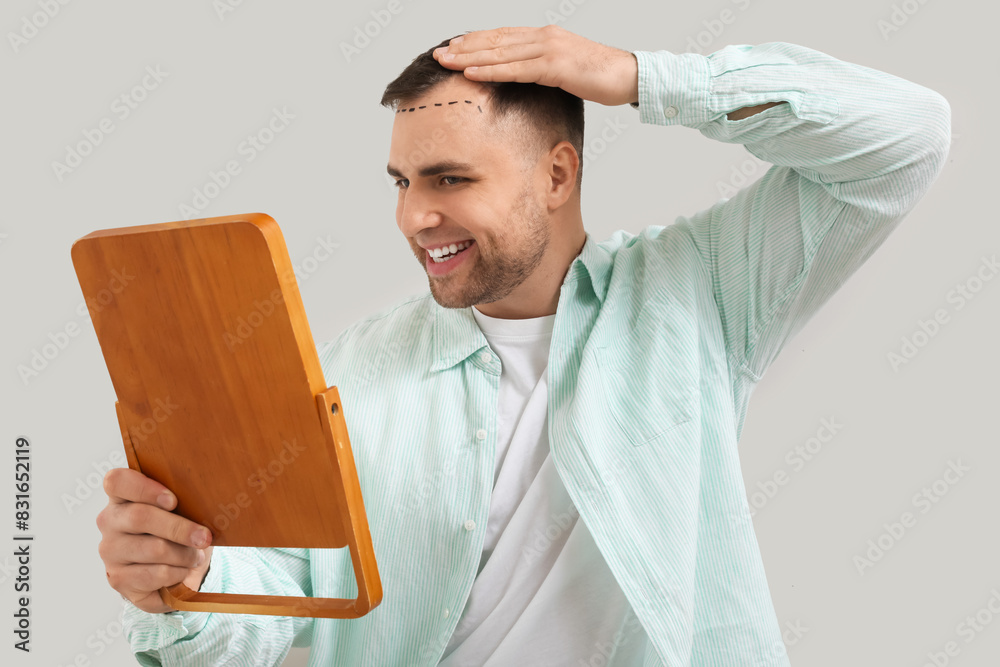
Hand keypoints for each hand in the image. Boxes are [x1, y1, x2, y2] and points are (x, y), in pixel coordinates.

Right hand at [97, 468, 213, 612]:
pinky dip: (177, 573)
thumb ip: (184, 501)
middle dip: (179, 528)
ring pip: (153, 548)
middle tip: (204, 537)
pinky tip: (182, 571)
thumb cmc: (179, 534)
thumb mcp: (184, 513)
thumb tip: (206, 503)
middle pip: (140, 517)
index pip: (117, 481)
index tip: (173, 501)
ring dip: (183, 555)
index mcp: (123, 496)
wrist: (176, 573)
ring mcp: (110, 550)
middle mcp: (110, 521)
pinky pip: (154, 574)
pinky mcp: (117, 578)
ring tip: (196, 556)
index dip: (143, 488)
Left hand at [432, 25, 638, 106]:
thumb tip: (525, 82)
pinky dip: (490, 71)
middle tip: (439, 53)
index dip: (476, 40)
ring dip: (469, 57)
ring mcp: (549, 49)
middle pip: (496, 41)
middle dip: (464, 47)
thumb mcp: (565, 72)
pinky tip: (471, 73)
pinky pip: (516, 70)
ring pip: (500, 53)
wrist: (630, 76)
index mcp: (545, 37)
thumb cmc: (600, 78)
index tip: (453, 47)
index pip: (502, 36)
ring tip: (446, 62)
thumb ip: (543, 71)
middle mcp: (544, 37)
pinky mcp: (556, 66)